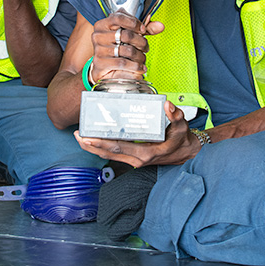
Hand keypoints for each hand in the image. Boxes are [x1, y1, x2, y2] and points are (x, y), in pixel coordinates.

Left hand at [74, 101, 199, 166]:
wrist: (187, 153)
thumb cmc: (181, 139)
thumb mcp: (181, 126)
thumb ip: (174, 115)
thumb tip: (167, 105)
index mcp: (145, 152)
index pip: (117, 147)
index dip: (101, 142)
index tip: (87, 136)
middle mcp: (137, 159)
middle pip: (108, 153)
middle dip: (91, 145)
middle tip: (77, 134)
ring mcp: (135, 160)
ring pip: (109, 155)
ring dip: (94, 148)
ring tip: (81, 137)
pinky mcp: (134, 158)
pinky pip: (114, 154)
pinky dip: (103, 148)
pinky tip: (95, 140)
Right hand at [90, 13, 164, 83]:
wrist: (102, 66)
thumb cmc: (116, 47)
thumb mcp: (129, 34)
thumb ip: (145, 29)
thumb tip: (160, 26)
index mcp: (103, 24)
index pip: (119, 17)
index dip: (134, 23)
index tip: (143, 29)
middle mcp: (98, 36)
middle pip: (127, 35)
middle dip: (141, 42)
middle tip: (146, 48)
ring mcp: (98, 50)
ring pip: (127, 51)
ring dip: (140, 57)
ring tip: (142, 59)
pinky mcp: (100, 64)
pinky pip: (123, 64)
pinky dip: (135, 67)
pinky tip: (139, 68)